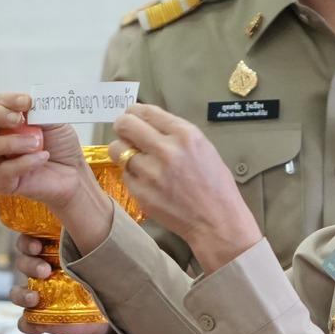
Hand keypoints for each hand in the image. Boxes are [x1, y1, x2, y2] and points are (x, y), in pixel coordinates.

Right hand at [0, 95, 112, 244]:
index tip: (27, 102)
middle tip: (19, 119)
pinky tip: (42, 158)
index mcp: (1, 118)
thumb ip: (40, 109)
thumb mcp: (54, 119)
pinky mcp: (0, 182)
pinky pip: (4, 171)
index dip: (8, 100)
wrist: (72, 172)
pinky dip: (25, 162)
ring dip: (12, 142)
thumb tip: (28, 101)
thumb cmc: (59, 144)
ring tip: (36, 143)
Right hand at [6, 236, 113, 333]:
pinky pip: (25, 322)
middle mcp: (42, 270)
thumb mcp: (99, 249)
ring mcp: (40, 295)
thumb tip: (86, 208)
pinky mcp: (43, 318)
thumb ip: (91, 231)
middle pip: (23, 263)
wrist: (112, 306)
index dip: (28, 242)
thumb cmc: (103, 270)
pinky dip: (28, 324)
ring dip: (22, 295)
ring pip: (17, 292)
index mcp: (53, 250)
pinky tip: (38, 325)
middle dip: (29, 265)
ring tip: (34, 298)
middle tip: (45, 270)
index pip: (30, 240)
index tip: (37, 246)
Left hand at [113, 104, 260, 271]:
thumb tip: (148, 124)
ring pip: (117, 150)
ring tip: (135, 159)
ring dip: (123, 152)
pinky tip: (146, 181)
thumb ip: (175, 134)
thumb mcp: (203, 148)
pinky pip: (125, 174)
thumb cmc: (215, 185)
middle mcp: (166, 150)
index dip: (134, 112)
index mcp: (185, 135)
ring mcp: (151, 172)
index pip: (146, 111)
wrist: (217, 222)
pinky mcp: (140, 192)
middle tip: (124, 132)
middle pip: (126, 125)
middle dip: (122, 126)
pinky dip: (132, 175)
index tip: (131, 116)